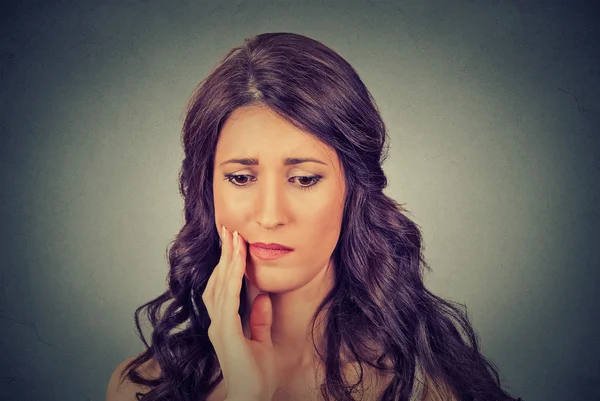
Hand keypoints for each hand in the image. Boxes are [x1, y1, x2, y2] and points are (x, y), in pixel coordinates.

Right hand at [202, 225, 278, 400]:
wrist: (251, 397)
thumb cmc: (256, 376)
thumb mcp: (262, 341)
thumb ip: (260, 320)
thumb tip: (262, 296)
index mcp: (224, 324)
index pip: (222, 287)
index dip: (226, 265)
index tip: (232, 243)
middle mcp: (217, 322)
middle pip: (217, 280)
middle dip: (224, 254)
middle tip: (229, 229)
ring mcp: (219, 327)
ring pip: (221, 284)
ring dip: (228, 260)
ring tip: (234, 237)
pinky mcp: (226, 332)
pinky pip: (229, 298)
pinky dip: (233, 278)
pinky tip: (238, 262)